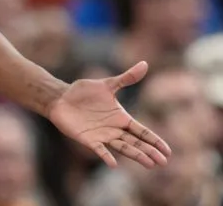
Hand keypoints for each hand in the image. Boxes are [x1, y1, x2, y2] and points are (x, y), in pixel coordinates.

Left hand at [48, 61, 170, 168]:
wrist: (61, 97)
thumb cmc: (84, 92)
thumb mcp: (108, 84)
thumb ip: (126, 78)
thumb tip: (145, 64)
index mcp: (121, 118)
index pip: (142, 131)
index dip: (154, 141)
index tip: (168, 151)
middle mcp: (114, 129)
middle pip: (136, 142)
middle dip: (149, 151)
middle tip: (163, 162)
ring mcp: (102, 135)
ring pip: (122, 147)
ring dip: (135, 155)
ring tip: (149, 164)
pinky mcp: (87, 139)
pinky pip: (99, 149)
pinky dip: (106, 156)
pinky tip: (114, 164)